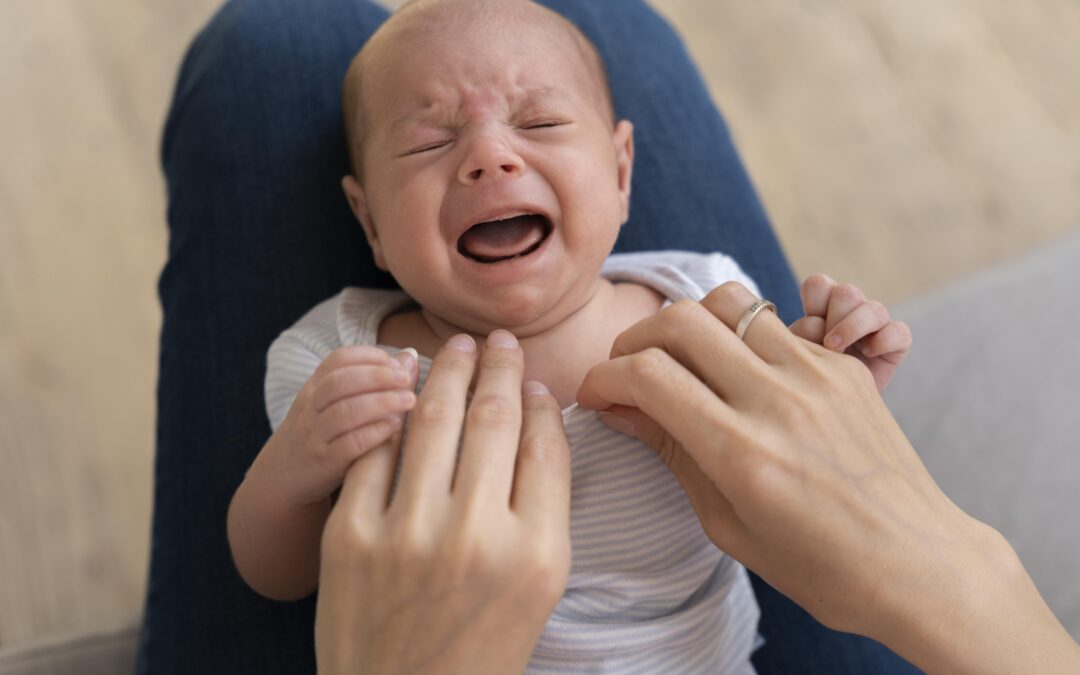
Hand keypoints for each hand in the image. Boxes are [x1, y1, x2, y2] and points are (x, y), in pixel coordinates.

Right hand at [270, 346, 418, 506]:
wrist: (280, 478)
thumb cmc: (319, 435)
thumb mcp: (331, 404)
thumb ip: (366, 381)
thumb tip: (409, 357)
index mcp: (314, 387)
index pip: (338, 359)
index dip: (370, 356)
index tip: (397, 363)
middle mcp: (311, 408)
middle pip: (341, 381)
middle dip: (378, 376)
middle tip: (406, 379)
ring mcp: (315, 436)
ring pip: (345, 412)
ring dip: (382, 402)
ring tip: (409, 401)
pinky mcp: (324, 463)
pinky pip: (349, 444)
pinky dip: (375, 432)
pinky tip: (395, 427)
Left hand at [315, 331, 571, 674]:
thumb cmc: (482, 644)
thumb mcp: (540, 584)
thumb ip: (545, 501)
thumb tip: (533, 413)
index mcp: (536, 553)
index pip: (545, 446)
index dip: (540, 400)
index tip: (533, 377)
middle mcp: (475, 537)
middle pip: (493, 420)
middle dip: (496, 367)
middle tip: (498, 340)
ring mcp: (407, 534)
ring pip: (433, 420)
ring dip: (447, 370)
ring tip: (456, 347)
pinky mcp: (350, 535)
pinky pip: (376, 450)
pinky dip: (392, 410)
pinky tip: (404, 383)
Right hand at [577, 282, 1079, 674]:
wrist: (916, 561)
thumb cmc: (819, 564)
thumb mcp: (727, 524)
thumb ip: (672, 453)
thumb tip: (620, 408)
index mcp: (741, 452)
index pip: (647, 375)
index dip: (603, 376)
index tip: (594, 394)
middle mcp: (777, 401)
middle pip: (680, 320)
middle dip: (634, 338)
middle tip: (627, 369)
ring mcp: (816, 375)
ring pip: (728, 302)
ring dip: (688, 324)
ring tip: (681, 360)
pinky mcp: (842, 367)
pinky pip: (773, 325)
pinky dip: (739, 338)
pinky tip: (737, 375)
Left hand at [788, 274, 910, 389]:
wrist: (834, 406)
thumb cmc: (811, 377)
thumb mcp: (797, 356)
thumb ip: (800, 337)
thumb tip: (814, 323)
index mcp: (823, 306)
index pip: (819, 284)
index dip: (813, 299)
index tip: (808, 327)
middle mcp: (851, 309)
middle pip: (846, 292)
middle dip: (834, 318)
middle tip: (826, 345)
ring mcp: (876, 324)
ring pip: (873, 309)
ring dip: (852, 328)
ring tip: (837, 351)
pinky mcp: (896, 342)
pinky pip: (898, 331)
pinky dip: (883, 341)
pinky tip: (868, 355)